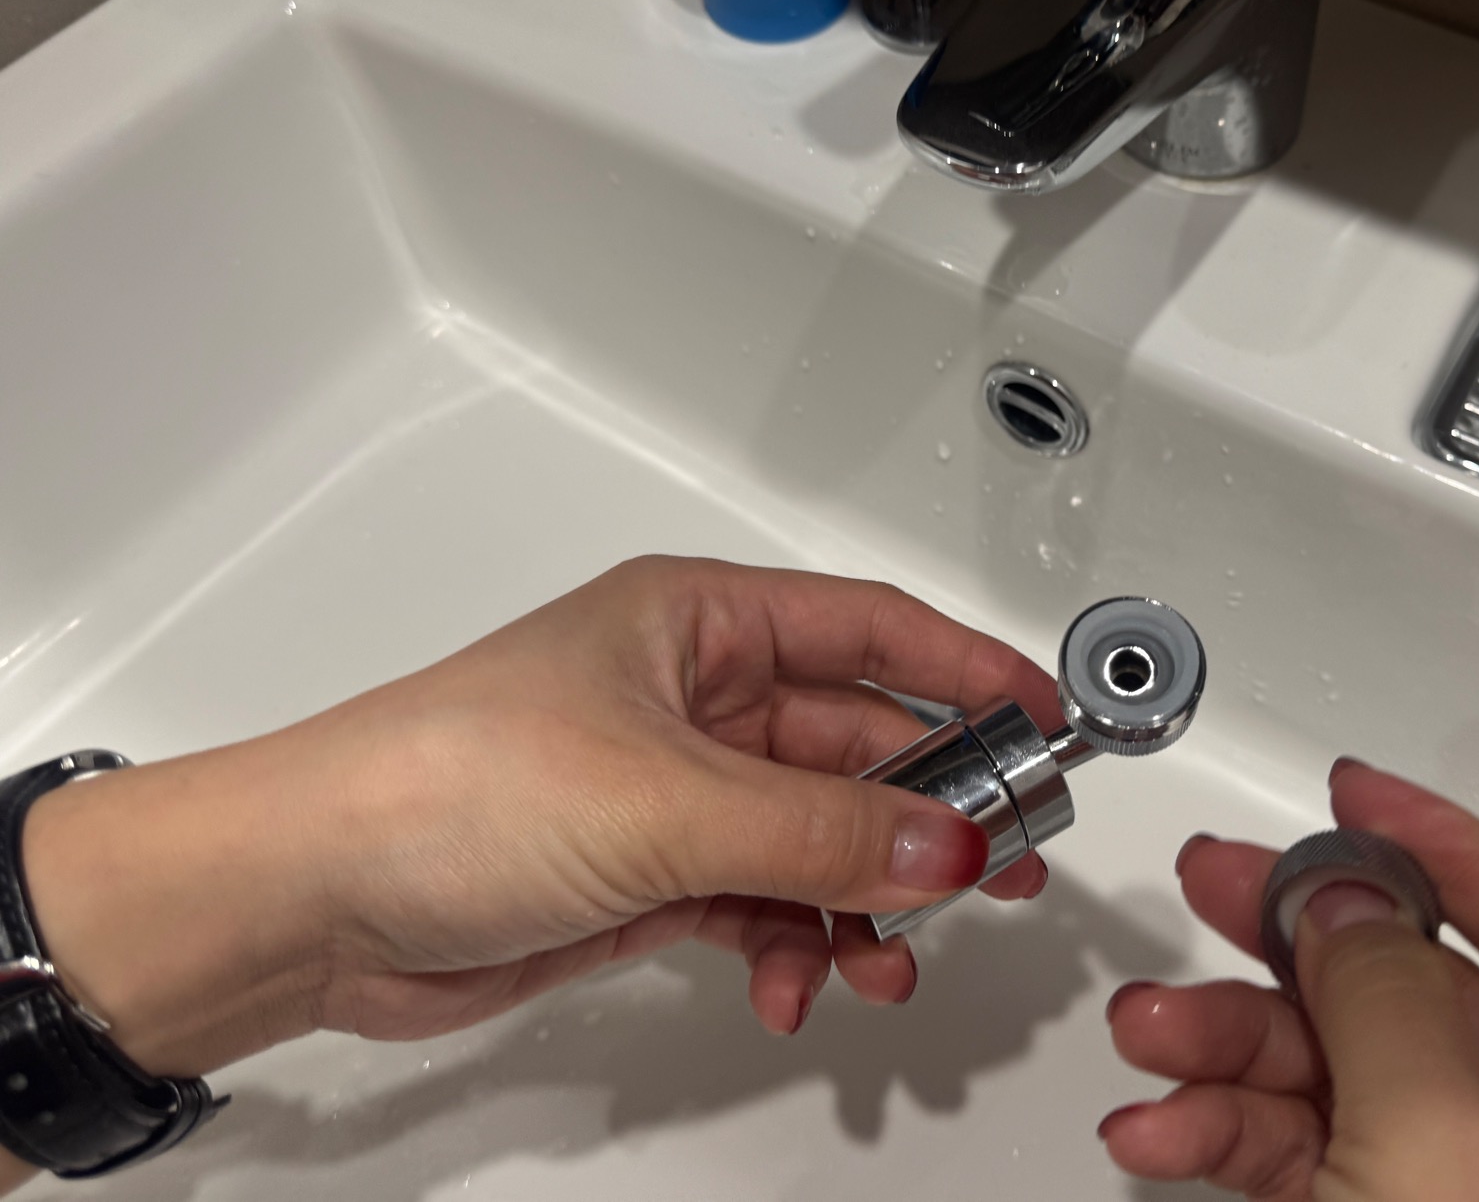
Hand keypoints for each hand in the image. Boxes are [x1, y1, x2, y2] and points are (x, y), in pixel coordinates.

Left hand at [19, 557, 1058, 1079]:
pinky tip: (803, 975)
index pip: (873, 629)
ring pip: (821, 834)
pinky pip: (768, 897)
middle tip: (1000, 866)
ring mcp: (674, 789)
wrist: (309, 897)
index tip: (1051, 723)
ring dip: (866, 894)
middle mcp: (694, 697)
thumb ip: (825, 829)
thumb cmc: (442, 786)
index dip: (971, 672)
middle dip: (928, 812)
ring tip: (892, 948)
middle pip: (859, 743)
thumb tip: (952, 842)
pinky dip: (800, 937)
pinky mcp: (648, 871)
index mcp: (699, 622)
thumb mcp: (668, 799)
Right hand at [1099, 760, 1478, 1200]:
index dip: (1459, 849)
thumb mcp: (1457, 1165)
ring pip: (1347, 1089)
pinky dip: (1224, 1149)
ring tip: (1148, 1038)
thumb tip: (1349, 890)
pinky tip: (1160, 1140)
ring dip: (1233, 1054)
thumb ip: (1395, 1008)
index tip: (1356, 790)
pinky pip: (1304, 1174)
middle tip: (1213, 890)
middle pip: (1431, 1005)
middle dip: (1305, 946)